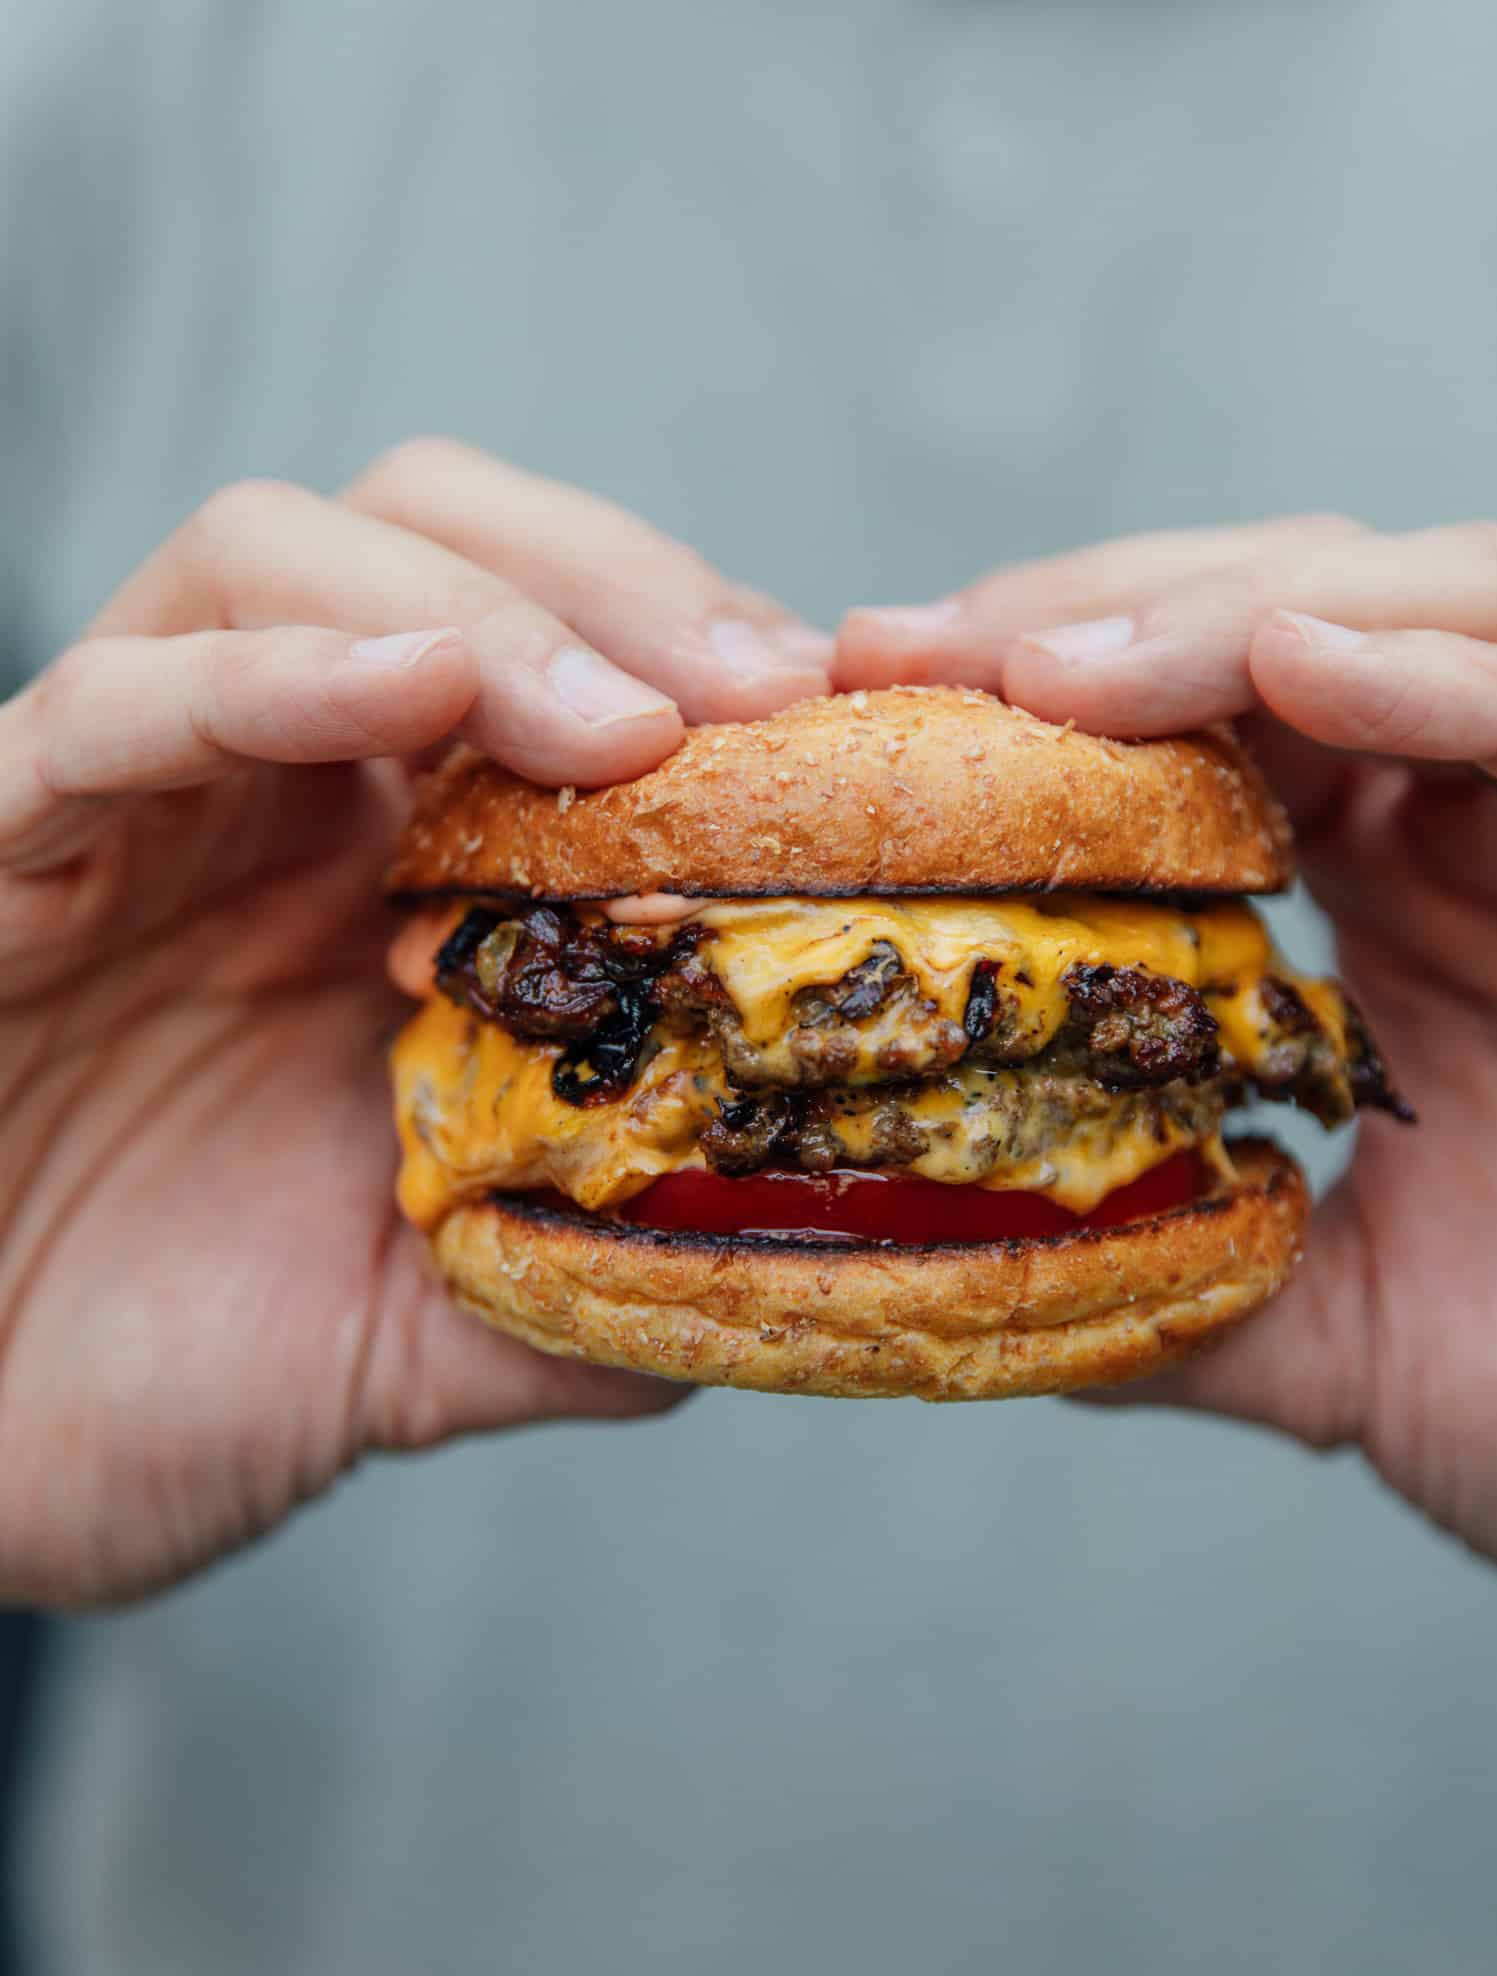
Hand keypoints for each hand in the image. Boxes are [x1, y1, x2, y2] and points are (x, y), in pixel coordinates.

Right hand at [0, 438, 829, 1606]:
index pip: (561, 664)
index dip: (710, 664)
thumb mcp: (426, 1336)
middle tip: (767, 694)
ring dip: (476, 605)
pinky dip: (266, 674)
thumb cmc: (163, 1378)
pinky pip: (113, 707)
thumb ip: (584, 1273)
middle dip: (620, 587)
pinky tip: (412, 685)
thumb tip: (757, 1251)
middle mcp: (271, 802)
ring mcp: (132, 806)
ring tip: (623, 720)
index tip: (850, 735)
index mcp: (390, 879)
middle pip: (438, 543)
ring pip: (276, 560)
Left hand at [836, 517, 1496, 1609]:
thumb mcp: (1339, 1338)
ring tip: (1051, 675)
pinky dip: (1445, 680)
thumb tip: (995, 1278)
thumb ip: (1179, 1283)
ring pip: (1451, 608)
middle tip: (908, 654)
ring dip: (1233, 617)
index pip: (1217, 721)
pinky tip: (1291, 664)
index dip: (1046, 694)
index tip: (871, 705)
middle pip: (1308, 614)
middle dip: (1098, 612)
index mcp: (1412, 907)